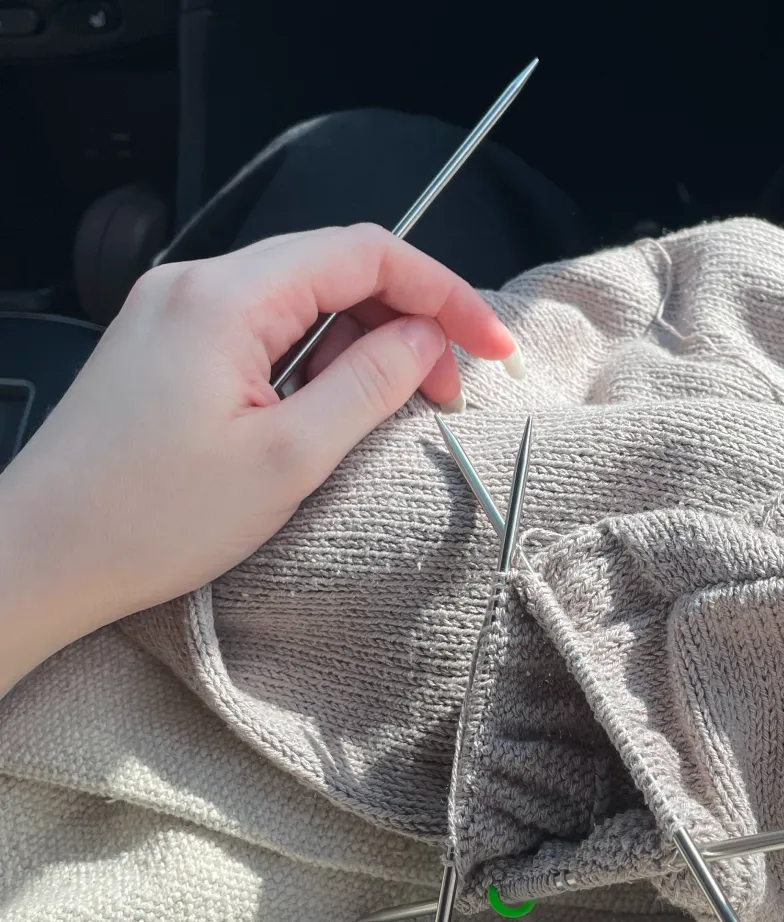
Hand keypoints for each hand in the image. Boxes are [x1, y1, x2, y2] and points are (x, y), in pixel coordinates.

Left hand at [0, 224, 517, 692]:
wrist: (39, 557)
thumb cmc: (147, 519)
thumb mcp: (288, 458)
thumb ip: (370, 383)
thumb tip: (426, 339)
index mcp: (226, 297)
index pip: (366, 254)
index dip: (443, 292)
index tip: (490, 343)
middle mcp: (198, 283)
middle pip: (337, 268)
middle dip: (409, 321)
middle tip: (448, 390)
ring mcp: (179, 309)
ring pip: (305, 298)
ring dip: (364, 343)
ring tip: (396, 407)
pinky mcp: (171, 341)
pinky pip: (267, 326)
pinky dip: (317, 358)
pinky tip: (333, 406)